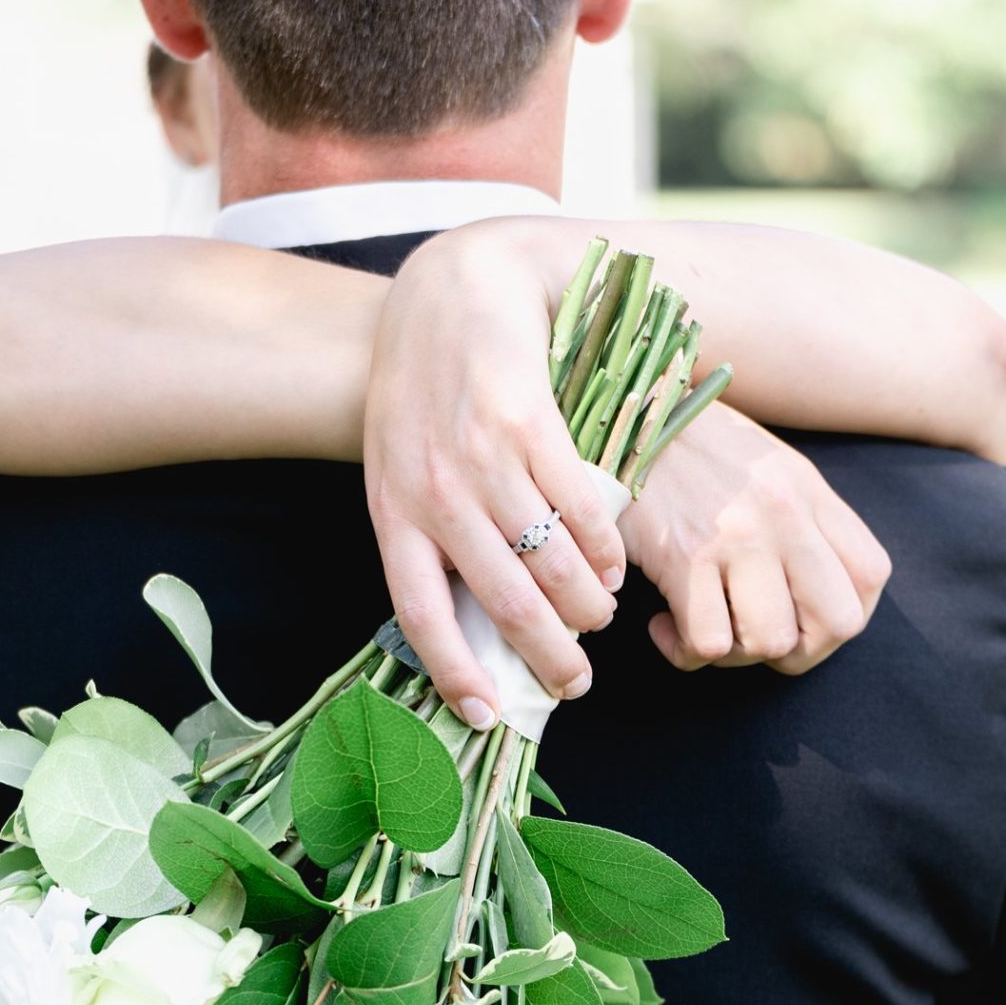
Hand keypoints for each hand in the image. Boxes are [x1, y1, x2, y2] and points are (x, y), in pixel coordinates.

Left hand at [363, 227, 628, 722]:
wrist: (454, 289)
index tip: (485, 714)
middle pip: (501, 600)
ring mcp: (481, 457)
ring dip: (585, 604)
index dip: (453, 670)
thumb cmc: (426, 387)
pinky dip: (604, 547)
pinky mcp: (529, 423)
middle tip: (575, 683)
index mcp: (393, 509)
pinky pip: (581, 508)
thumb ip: (427, 528)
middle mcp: (434, 490)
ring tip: (598, 618)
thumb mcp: (401, 461)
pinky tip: (612, 563)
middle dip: (547, 655)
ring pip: (549, 561)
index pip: (420, 611)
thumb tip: (469, 618)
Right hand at [624, 403, 890, 673]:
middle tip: (756, 637)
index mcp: (808, 491)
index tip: (803, 621)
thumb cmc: (691, 451)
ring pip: (770, 641)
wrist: (621, 421)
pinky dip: (683, 650)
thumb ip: (803, 522)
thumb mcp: (768, 468)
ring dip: (735, 654)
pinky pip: (707, 642)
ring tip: (705, 627)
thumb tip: (815, 595)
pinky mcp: (684, 556)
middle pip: (836, 623)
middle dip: (799, 652)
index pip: (870, 577)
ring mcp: (737, 537)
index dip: (845, 617)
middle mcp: (784, 514)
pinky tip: (664, 624)